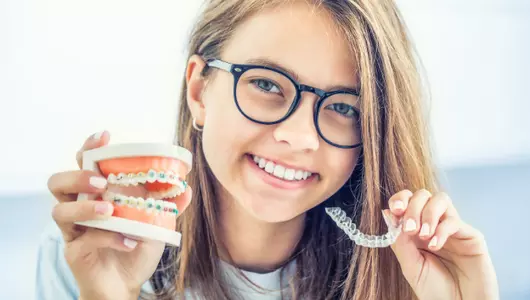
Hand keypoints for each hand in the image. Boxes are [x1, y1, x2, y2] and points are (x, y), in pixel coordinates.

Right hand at [47, 131, 191, 299]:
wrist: (127, 284)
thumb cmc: (136, 246)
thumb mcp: (156, 223)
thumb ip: (168, 205)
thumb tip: (186, 188)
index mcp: (97, 193)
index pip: (83, 163)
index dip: (89, 147)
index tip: (105, 136)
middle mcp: (80, 207)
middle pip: (57, 182)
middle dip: (77, 176)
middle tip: (101, 182)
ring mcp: (74, 230)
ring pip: (59, 210)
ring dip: (85, 207)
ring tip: (110, 211)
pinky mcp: (74, 251)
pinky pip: (83, 240)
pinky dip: (108, 238)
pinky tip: (128, 241)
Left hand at [384, 189, 498, 299]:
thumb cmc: (435, 291)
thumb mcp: (410, 266)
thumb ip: (399, 241)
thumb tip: (386, 213)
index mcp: (417, 230)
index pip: (408, 201)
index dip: (400, 199)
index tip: (394, 210)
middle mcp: (435, 225)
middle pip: (424, 195)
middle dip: (413, 207)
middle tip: (410, 229)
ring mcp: (453, 229)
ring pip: (441, 199)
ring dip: (428, 213)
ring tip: (422, 235)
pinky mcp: (471, 236)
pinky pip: (454, 221)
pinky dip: (441, 230)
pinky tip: (434, 245)